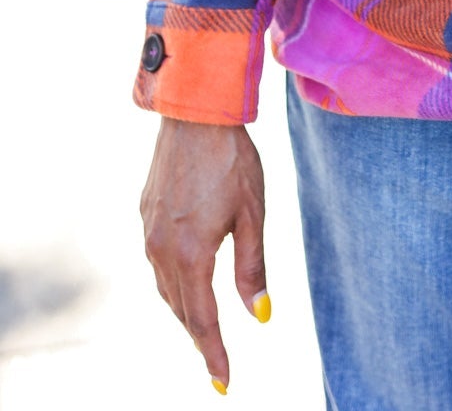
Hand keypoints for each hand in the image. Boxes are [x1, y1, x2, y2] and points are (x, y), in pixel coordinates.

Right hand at [140, 117, 269, 392]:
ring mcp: (148, 231)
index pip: (202, 319)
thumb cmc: (232, 159)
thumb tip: (260, 316)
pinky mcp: (145, 214)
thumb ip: (253, 268)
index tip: (223, 384)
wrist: (195, 113)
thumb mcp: (252, 214)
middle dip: (199, 336)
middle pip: (180, 308)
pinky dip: (173, 281)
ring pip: (165, 287)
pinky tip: (186, 279)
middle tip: (217, 361)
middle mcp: (161, 249)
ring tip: (205, 327)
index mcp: (190, 253)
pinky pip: (157, 261)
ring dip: (184, 310)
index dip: (214, 353)